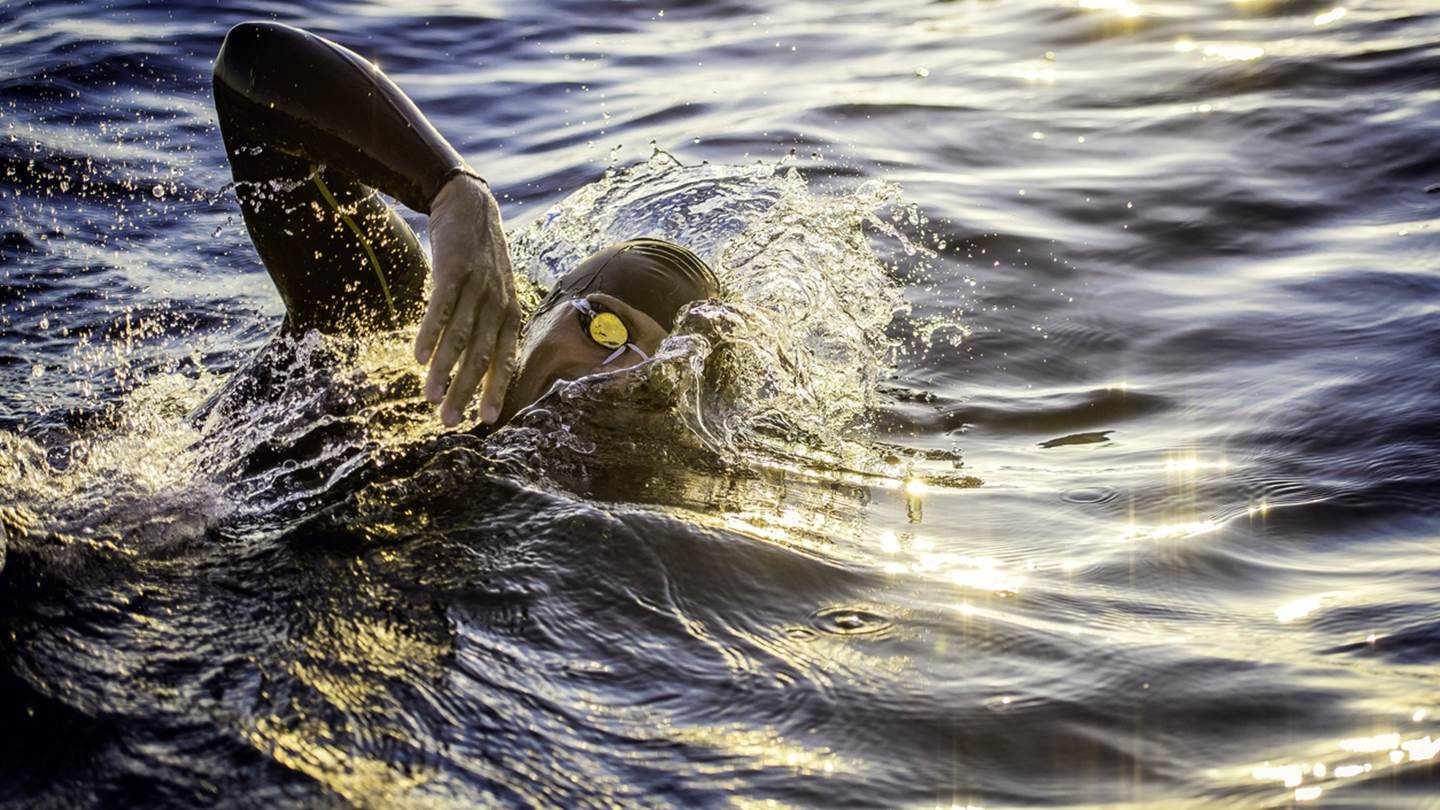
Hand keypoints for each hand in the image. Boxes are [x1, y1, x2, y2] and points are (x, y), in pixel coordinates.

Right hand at [415, 174, 521, 426]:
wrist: (470, 206)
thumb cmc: (480, 259)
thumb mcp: (495, 292)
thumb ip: (489, 325)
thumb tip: (476, 364)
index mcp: (510, 313)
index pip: (505, 360)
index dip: (495, 390)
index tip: (485, 420)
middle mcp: (498, 304)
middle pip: (481, 356)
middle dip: (465, 391)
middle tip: (449, 420)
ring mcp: (477, 287)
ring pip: (459, 338)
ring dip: (442, 370)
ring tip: (430, 397)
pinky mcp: (454, 271)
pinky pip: (441, 309)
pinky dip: (429, 335)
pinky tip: (417, 357)